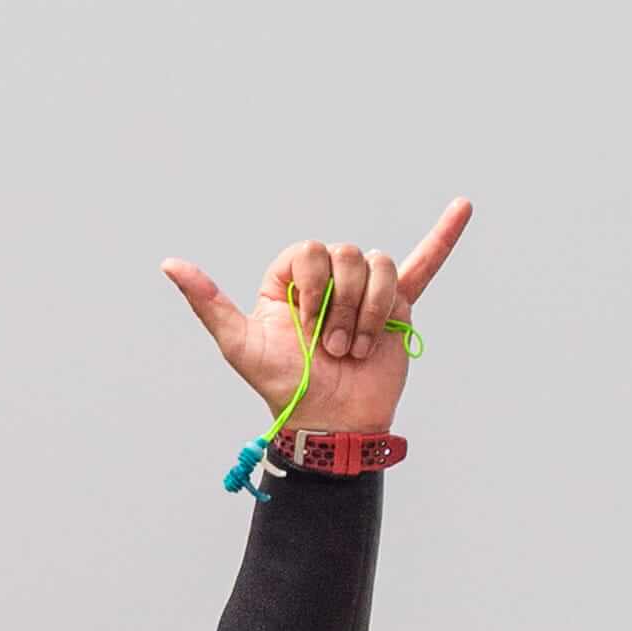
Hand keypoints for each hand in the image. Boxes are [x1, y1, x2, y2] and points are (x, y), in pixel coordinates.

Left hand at [162, 200, 471, 438]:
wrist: (328, 422)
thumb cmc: (283, 386)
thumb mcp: (238, 343)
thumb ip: (207, 302)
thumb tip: (168, 263)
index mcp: (292, 279)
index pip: (307, 252)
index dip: (311, 285)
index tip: (303, 323)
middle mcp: (330, 278)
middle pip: (346, 254)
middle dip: (340, 303)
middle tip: (331, 347)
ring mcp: (366, 290)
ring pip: (378, 265)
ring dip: (368, 310)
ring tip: (355, 348)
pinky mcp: (399, 305)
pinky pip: (425, 263)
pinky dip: (445, 235)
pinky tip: (462, 208)